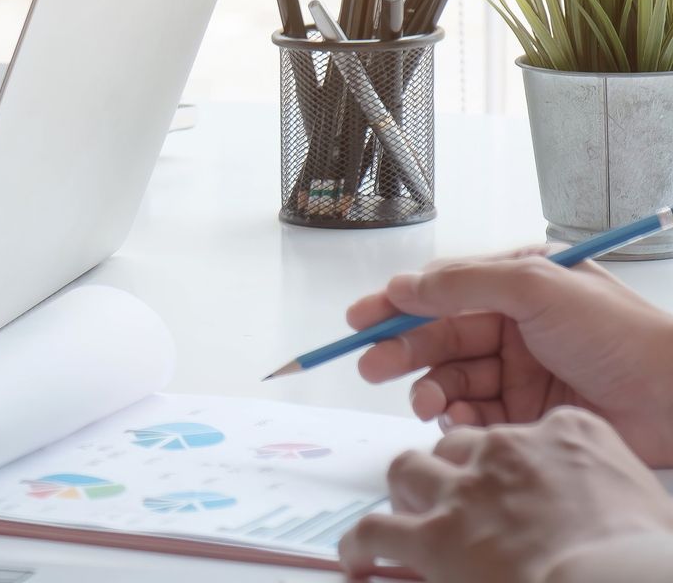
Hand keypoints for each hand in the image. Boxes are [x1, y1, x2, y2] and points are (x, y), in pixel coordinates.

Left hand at [341, 408, 672, 581]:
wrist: (617, 581)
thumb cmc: (643, 553)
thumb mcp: (642, 497)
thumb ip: (606, 486)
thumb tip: (603, 512)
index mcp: (568, 434)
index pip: (527, 431)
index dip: (514, 460)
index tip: (516, 482)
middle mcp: (508, 450)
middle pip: (459, 444)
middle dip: (453, 469)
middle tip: (456, 500)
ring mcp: (465, 490)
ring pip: (409, 469)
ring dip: (406, 491)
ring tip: (406, 514)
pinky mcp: (434, 534)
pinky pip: (376, 529)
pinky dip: (360, 543)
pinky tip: (357, 558)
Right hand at [347, 246, 672, 465]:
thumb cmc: (618, 333)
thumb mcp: (537, 287)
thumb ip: (464, 283)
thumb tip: (402, 286)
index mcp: (517, 285)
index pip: (442, 291)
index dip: (397, 305)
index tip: (360, 319)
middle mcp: (515, 325)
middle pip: (439, 337)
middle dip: (403, 351)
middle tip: (373, 367)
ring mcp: (521, 371)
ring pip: (452, 378)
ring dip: (429, 388)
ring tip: (425, 402)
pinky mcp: (527, 414)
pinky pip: (475, 415)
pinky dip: (457, 418)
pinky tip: (456, 420)